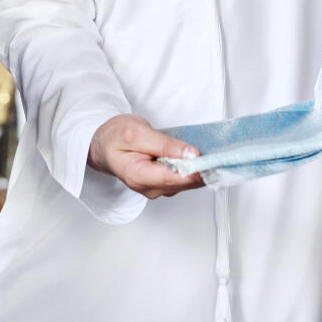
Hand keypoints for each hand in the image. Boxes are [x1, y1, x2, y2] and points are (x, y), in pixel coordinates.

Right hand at [88, 114, 203, 198]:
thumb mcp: (136, 132)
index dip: (196, 170)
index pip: (174, 178)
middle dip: (202, 169)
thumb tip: (190, 154)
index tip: (214, 161)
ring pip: (186, 182)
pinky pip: (182, 179)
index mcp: (138, 176)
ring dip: (198, 169)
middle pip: (184, 183)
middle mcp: (149, 188)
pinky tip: (197, 158)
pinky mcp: (161, 184)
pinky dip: (192, 169)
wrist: (102, 145)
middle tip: (219, 154)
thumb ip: (164, 145)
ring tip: (209, 153)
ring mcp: (156, 189)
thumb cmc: (114, 137)